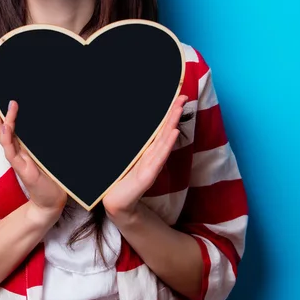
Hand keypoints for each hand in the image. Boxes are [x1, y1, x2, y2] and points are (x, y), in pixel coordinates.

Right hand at [0, 93, 66, 218]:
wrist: (51, 201)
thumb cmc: (50, 177)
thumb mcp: (46, 154)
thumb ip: (42, 140)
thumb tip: (50, 118)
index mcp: (21, 147)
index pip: (7, 125)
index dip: (0, 111)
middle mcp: (16, 151)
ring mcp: (17, 160)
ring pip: (4, 137)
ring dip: (0, 119)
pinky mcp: (22, 169)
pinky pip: (12, 152)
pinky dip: (8, 139)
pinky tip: (6, 128)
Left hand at [103, 94, 187, 219]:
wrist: (116, 202)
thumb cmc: (121, 179)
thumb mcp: (126, 158)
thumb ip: (134, 147)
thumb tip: (131, 126)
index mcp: (147, 150)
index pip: (160, 129)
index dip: (169, 113)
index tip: (179, 97)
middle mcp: (151, 155)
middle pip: (165, 131)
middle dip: (174, 113)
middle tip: (184, 96)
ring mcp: (151, 164)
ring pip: (164, 140)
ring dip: (172, 123)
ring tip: (179, 108)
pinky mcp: (146, 176)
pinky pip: (157, 157)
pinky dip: (166, 145)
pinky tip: (174, 132)